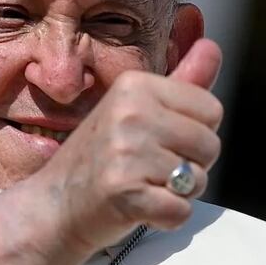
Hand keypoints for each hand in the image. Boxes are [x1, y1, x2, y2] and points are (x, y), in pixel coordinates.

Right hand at [21, 38, 223, 255]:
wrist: (53, 205)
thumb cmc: (100, 158)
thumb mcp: (136, 110)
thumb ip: (182, 83)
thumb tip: (212, 46)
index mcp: (135, 85)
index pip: (211, 109)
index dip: (194, 133)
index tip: (159, 141)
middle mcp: (130, 113)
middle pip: (211, 145)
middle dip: (190, 165)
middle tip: (149, 169)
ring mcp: (125, 152)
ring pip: (198, 180)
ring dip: (177, 194)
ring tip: (143, 187)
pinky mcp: (124, 192)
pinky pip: (181, 211)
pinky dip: (166, 218)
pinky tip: (140, 209)